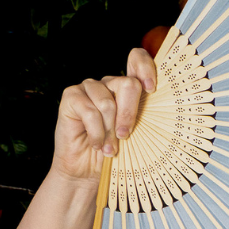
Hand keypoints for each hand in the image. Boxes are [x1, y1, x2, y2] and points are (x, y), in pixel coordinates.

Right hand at [53, 48, 155, 183]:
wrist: (87, 170)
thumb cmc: (116, 150)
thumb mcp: (136, 132)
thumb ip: (143, 114)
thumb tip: (156, 101)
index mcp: (128, 87)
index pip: (137, 58)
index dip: (146, 67)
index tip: (151, 89)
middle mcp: (109, 83)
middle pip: (128, 84)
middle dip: (129, 114)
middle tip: (125, 136)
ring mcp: (89, 87)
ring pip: (108, 102)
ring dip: (110, 130)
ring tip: (109, 147)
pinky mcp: (71, 96)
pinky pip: (90, 111)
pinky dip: (96, 133)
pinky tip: (96, 145)